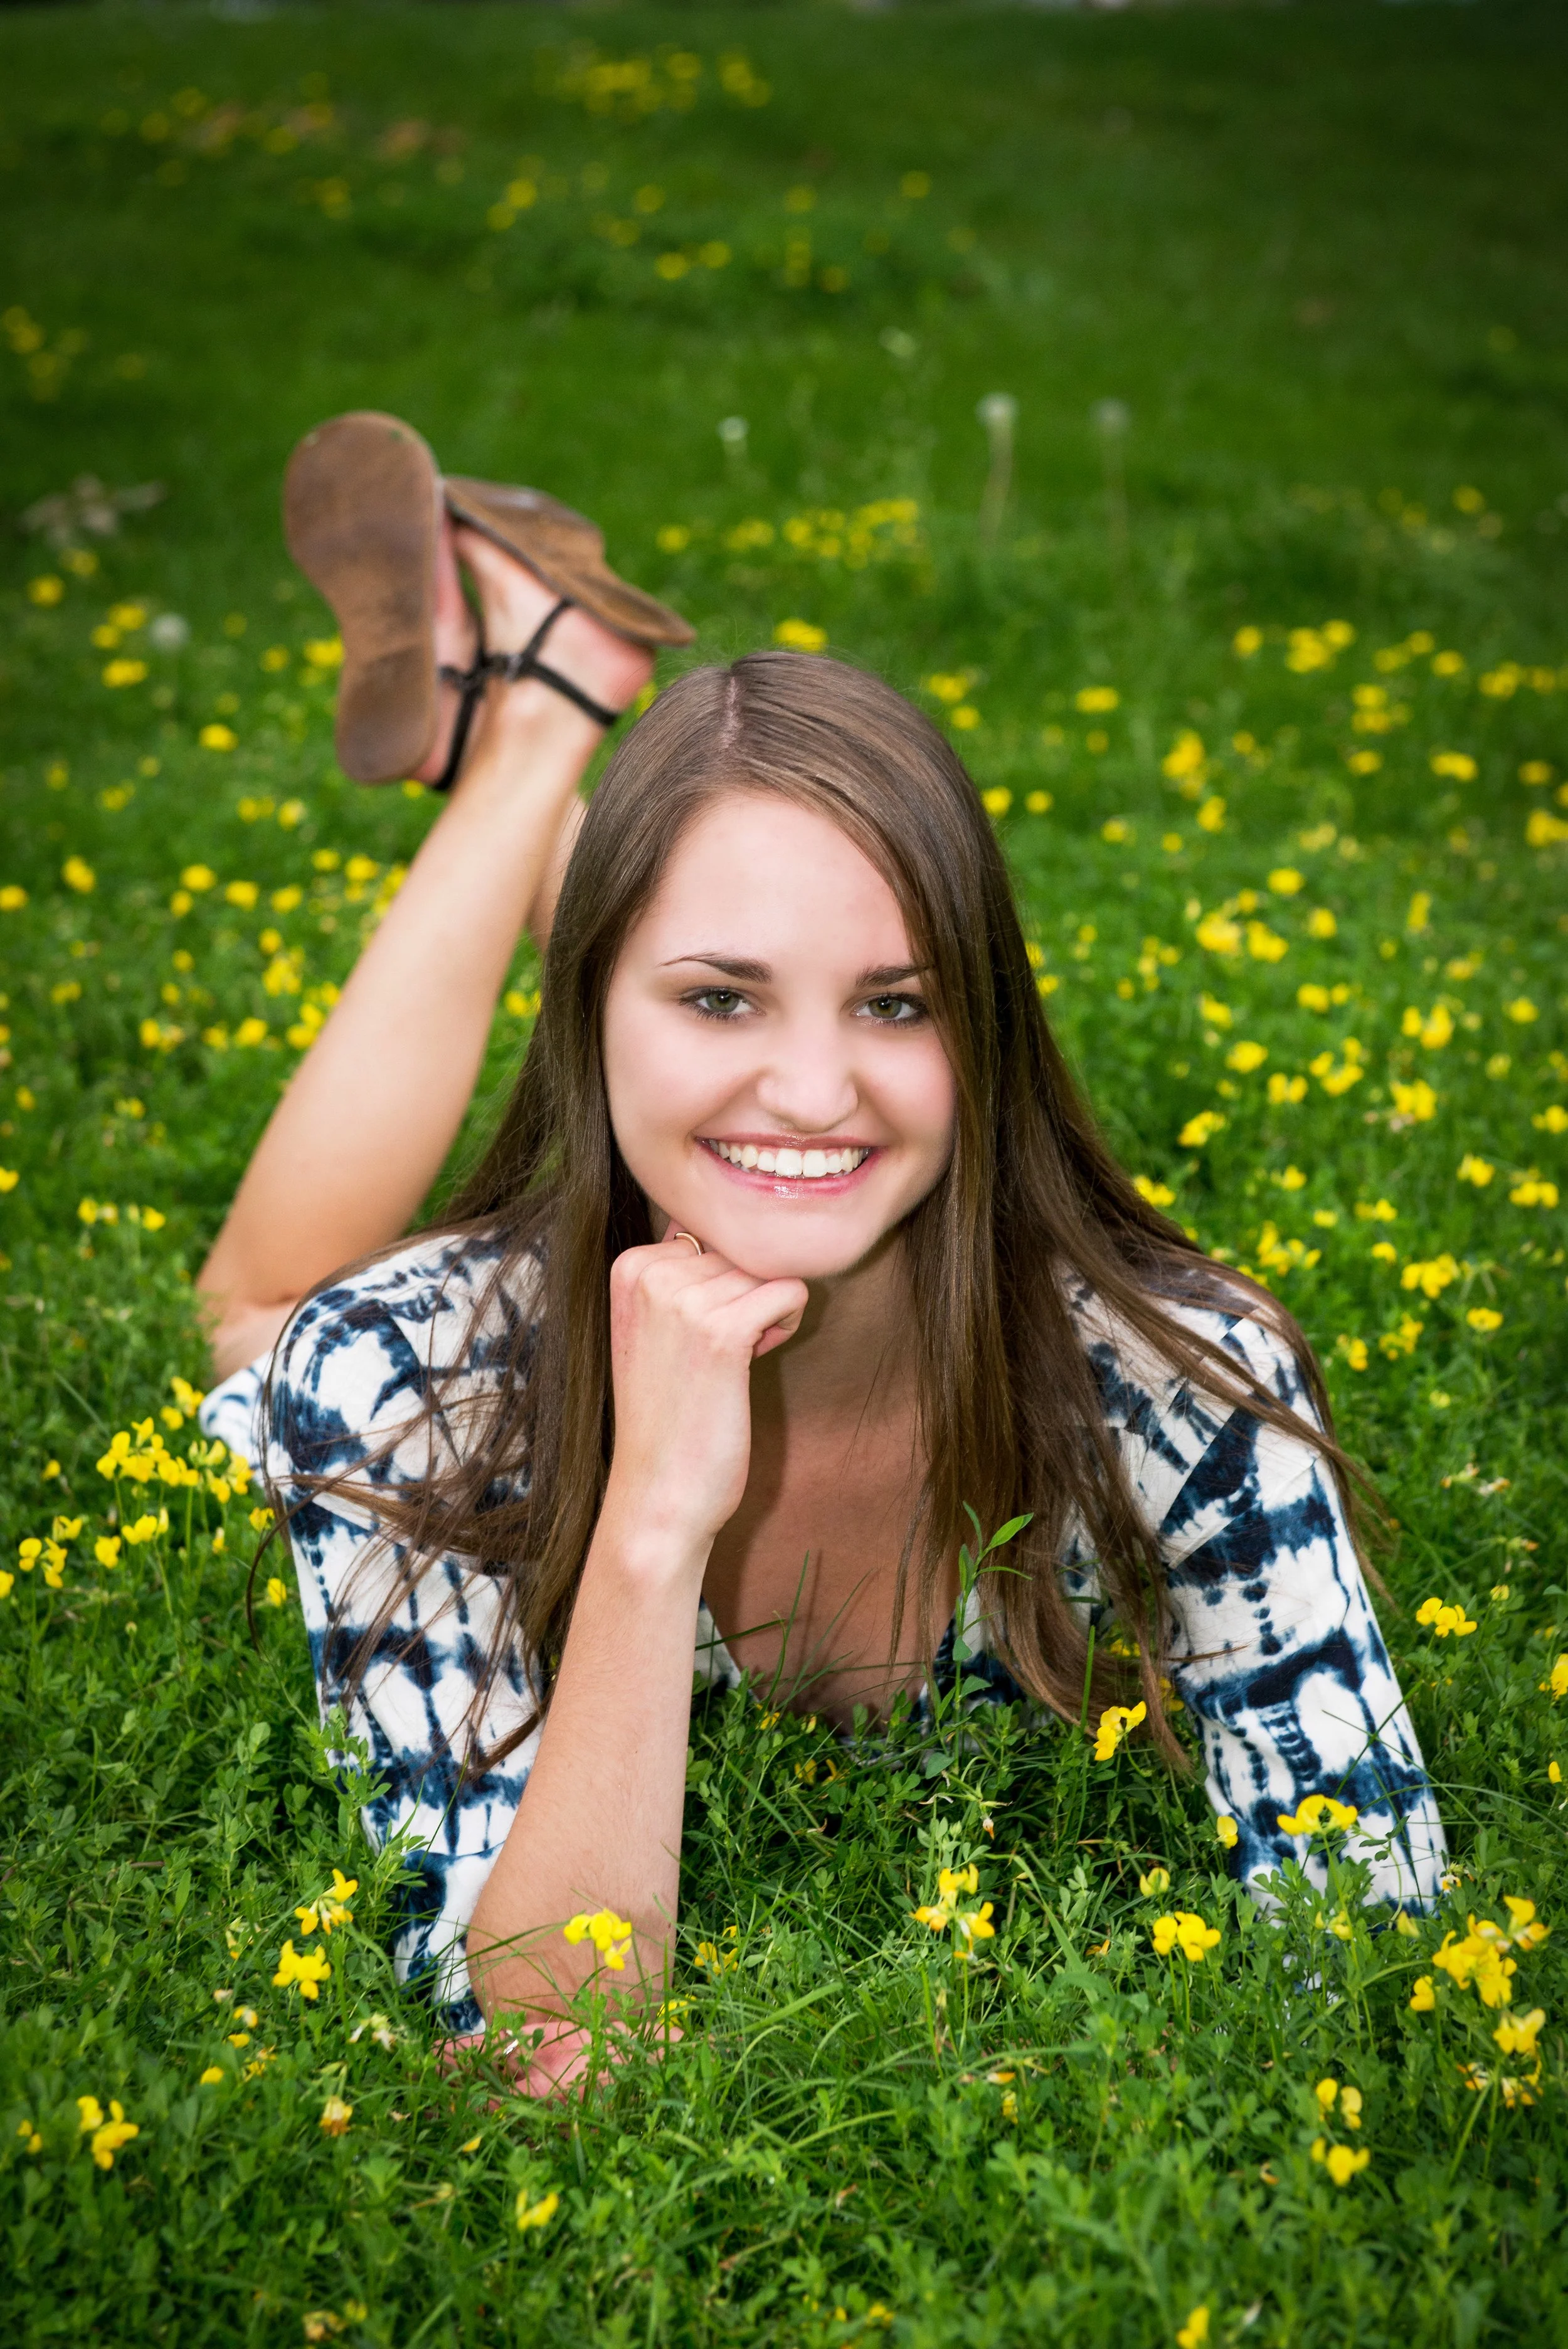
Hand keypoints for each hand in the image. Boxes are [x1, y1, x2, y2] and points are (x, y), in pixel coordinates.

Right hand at [604, 1233, 807, 1555]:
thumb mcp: (658, 1326)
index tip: (701, 1330)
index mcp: (630, 1266)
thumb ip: (686, 1272)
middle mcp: (649, 1274)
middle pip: (741, 1250)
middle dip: (747, 1295)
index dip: (723, 1280)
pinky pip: (789, 1291)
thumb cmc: (670, 1412)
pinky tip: (759, 1357)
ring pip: (767, 1270)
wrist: (658, 1490)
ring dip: (767, 1312)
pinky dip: (789, 1320)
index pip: (712, 1231)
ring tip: (734, 1362)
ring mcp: (682, 1301)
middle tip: (721, 1353)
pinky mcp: (721, 1332)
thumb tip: (748, 1225)